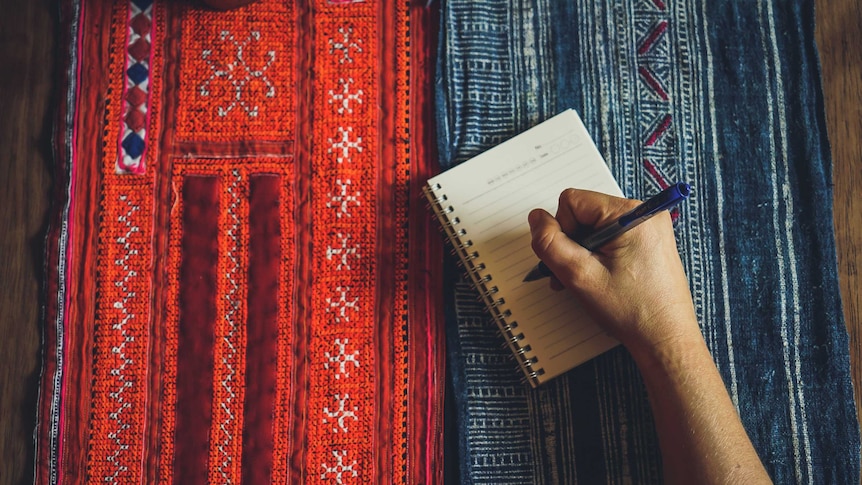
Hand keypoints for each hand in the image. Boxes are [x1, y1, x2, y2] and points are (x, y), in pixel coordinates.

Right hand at [527, 188, 700, 357]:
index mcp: (631, 214)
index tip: (573, 260)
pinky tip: (601, 279)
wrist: (665, 339)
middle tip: (575, 275)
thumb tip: (537, 219)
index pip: (572, 201)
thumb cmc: (633, 311)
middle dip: (572, 244)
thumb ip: (550, 243)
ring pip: (594, 228)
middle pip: (583, 213)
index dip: (562, 231)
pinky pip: (610, 238)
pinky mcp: (649, 242)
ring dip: (583, 253)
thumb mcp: (579, 275)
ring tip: (589, 281)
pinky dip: (597, 257)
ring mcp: (648, 228)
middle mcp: (644, 214)